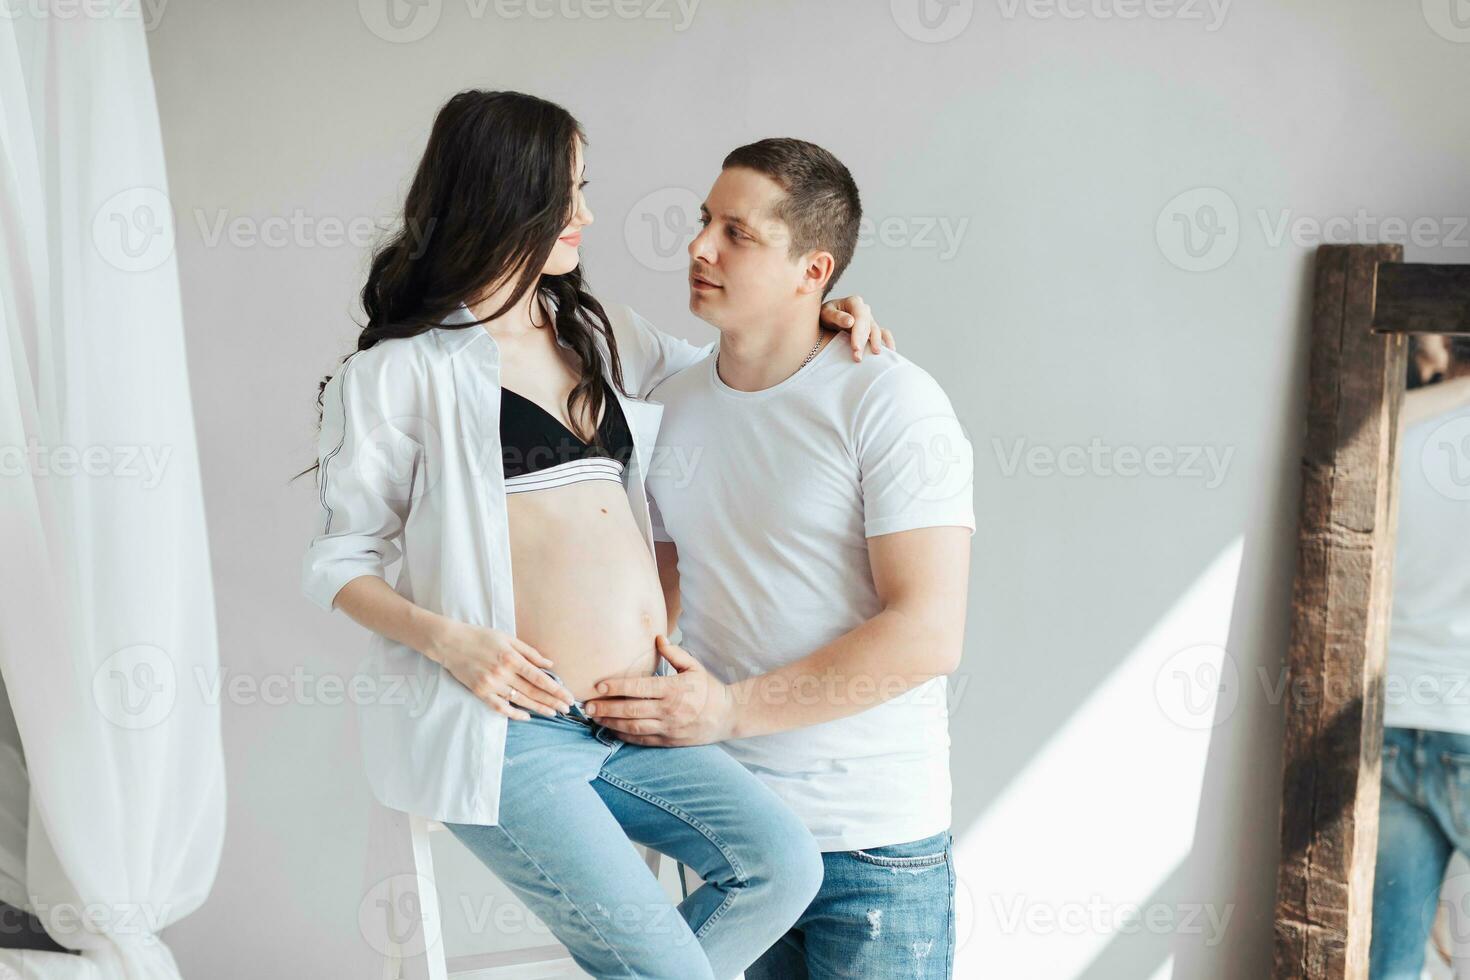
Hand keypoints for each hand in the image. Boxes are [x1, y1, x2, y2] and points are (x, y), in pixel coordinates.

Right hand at [425, 620, 574, 720]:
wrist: (450, 643)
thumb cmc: (481, 637)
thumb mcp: (508, 638)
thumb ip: (530, 652)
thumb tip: (550, 664)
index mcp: (512, 658)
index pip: (539, 678)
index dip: (556, 689)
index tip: (568, 696)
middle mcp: (503, 673)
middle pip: (533, 691)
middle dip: (552, 701)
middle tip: (567, 709)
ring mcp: (491, 684)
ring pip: (519, 701)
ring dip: (538, 708)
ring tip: (552, 713)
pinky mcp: (480, 692)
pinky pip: (499, 707)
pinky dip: (513, 713)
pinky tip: (526, 716)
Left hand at [582, 636, 737, 745]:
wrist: (728, 717)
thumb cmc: (709, 689)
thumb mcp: (694, 667)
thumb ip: (674, 653)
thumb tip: (657, 638)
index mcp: (674, 689)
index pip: (639, 688)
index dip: (617, 687)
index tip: (598, 686)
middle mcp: (669, 710)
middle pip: (631, 710)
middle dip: (606, 708)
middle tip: (587, 705)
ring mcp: (668, 728)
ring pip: (633, 727)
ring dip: (610, 723)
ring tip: (594, 717)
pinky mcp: (669, 741)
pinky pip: (642, 740)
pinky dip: (624, 736)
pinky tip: (611, 730)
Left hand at [820, 295, 895, 360]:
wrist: (825, 320)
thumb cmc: (824, 315)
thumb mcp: (826, 313)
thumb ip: (837, 316)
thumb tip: (851, 321)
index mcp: (854, 302)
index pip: (860, 317)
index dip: (859, 333)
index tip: (855, 347)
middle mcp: (864, 309)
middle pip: (868, 326)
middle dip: (864, 342)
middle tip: (858, 357)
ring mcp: (869, 319)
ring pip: (876, 330)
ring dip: (875, 343)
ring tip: (874, 354)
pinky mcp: (872, 329)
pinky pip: (884, 333)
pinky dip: (888, 341)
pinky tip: (890, 351)